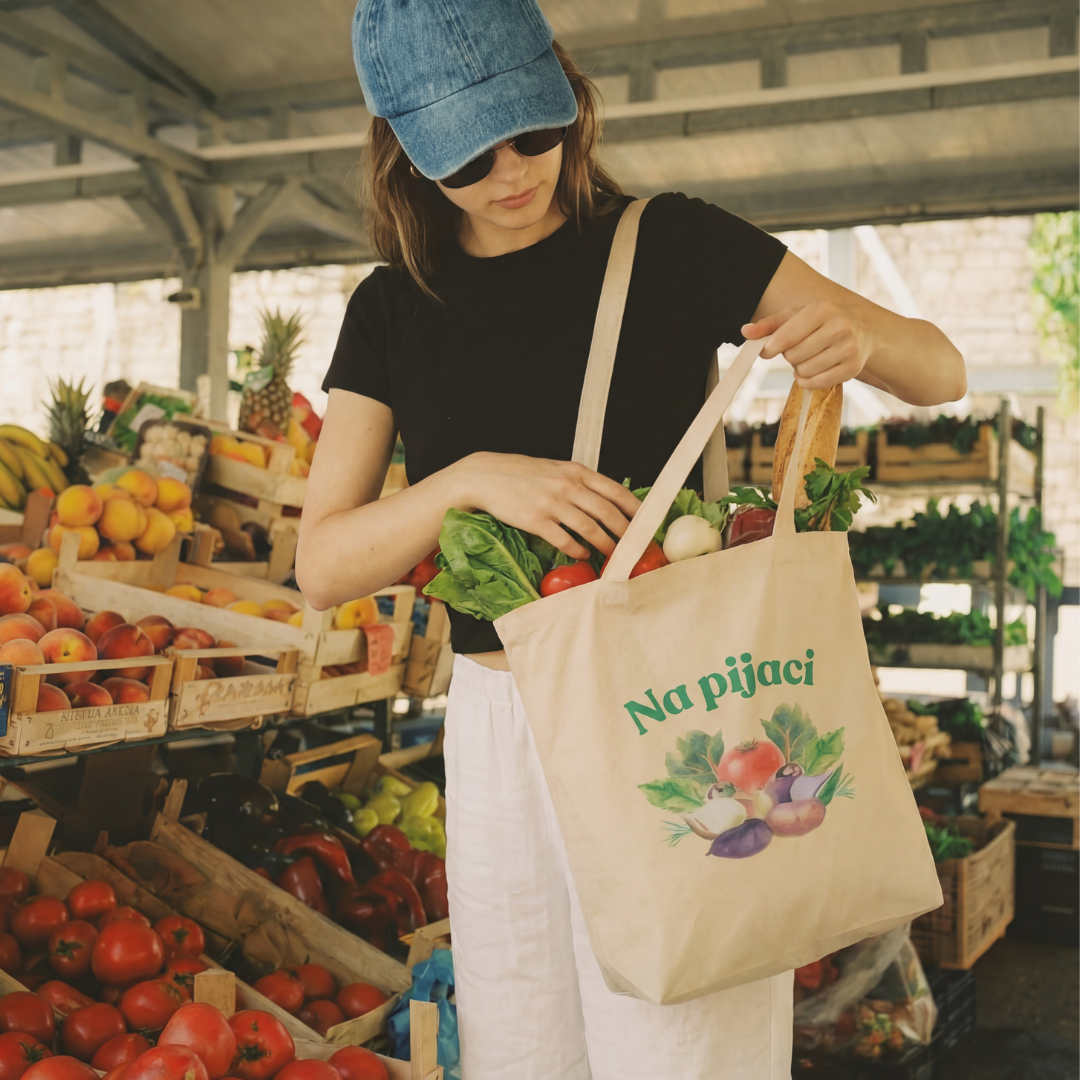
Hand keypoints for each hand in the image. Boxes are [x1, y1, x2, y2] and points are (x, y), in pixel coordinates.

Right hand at [451, 452, 639, 560]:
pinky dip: (577, 550)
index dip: (635, 509)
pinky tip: (582, 555)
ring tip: (613, 555)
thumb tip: (604, 501)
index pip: (616, 490)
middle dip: (627, 532)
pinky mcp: (535, 520)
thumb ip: (578, 482)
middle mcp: (567, 485)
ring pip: (589, 528)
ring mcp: (551, 503)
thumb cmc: (521, 474)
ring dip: (605, 544)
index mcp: (575, 471)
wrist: (485, 477)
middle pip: (608, 512)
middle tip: (636, 546)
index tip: (647, 523)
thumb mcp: (555, 469)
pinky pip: (563, 540)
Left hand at [742, 300, 869, 389]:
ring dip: (799, 369)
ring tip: (809, 357)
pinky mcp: (853, 368)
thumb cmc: (821, 322)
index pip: (786, 336)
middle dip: (790, 356)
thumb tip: (745, 332)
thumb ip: (769, 325)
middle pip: (793, 356)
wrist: (863, 330)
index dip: (770, 347)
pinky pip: (816, 383)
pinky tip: (813, 370)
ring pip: (804, 371)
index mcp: (822, 309)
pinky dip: (808, 381)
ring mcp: (849, 348)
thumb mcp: (796, 316)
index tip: (767, 349)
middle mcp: (839, 327)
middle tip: (799, 348)